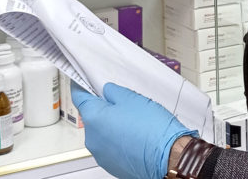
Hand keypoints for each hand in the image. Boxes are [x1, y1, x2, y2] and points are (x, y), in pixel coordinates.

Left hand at [72, 81, 195, 178]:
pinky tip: (135, 136)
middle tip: (123, 104)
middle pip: (92, 116)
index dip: (82, 87)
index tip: (83, 82)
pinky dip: (118, 140)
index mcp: (93, 118)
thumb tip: (107, 92)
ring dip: (112, 126)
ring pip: (102, 133)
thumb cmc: (152, 129)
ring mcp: (101, 154)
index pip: (79, 97)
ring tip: (134, 123)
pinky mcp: (111, 165)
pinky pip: (110, 147)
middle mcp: (92, 139)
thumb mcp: (132, 98)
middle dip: (104, 109)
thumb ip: (113, 92)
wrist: (168, 157)